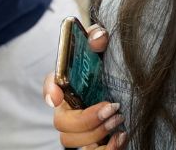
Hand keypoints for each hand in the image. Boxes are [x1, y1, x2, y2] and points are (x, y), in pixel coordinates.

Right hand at [43, 25, 122, 148]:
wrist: (125, 81)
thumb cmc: (107, 63)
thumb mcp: (104, 45)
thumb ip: (98, 36)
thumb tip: (99, 38)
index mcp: (68, 84)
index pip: (51, 85)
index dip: (50, 91)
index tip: (58, 96)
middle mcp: (69, 109)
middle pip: (62, 124)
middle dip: (85, 120)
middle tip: (111, 108)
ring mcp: (80, 128)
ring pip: (72, 142)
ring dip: (96, 134)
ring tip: (118, 120)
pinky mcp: (95, 140)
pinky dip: (106, 149)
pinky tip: (121, 137)